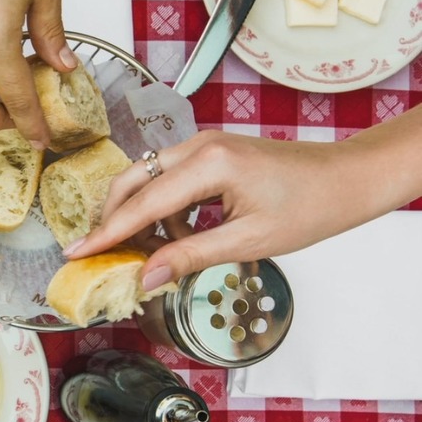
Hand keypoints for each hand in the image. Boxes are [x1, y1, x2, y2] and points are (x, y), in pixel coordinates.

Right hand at [64, 108, 421, 290]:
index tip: (74, 253)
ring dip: (143, 216)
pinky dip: (164, 209)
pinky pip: (170, 179)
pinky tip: (179, 234)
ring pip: (149, 179)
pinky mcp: (210, 152)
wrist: (346, 178)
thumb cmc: (309, 209)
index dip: (107, 233)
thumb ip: (190, 256)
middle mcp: (199, 145)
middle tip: (102, 254)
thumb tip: (145, 277)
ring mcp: (204, 145)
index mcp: (209, 164)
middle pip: (134, 180)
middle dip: (114, 218)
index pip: (143, 204)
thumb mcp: (248, 242)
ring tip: (155, 253)